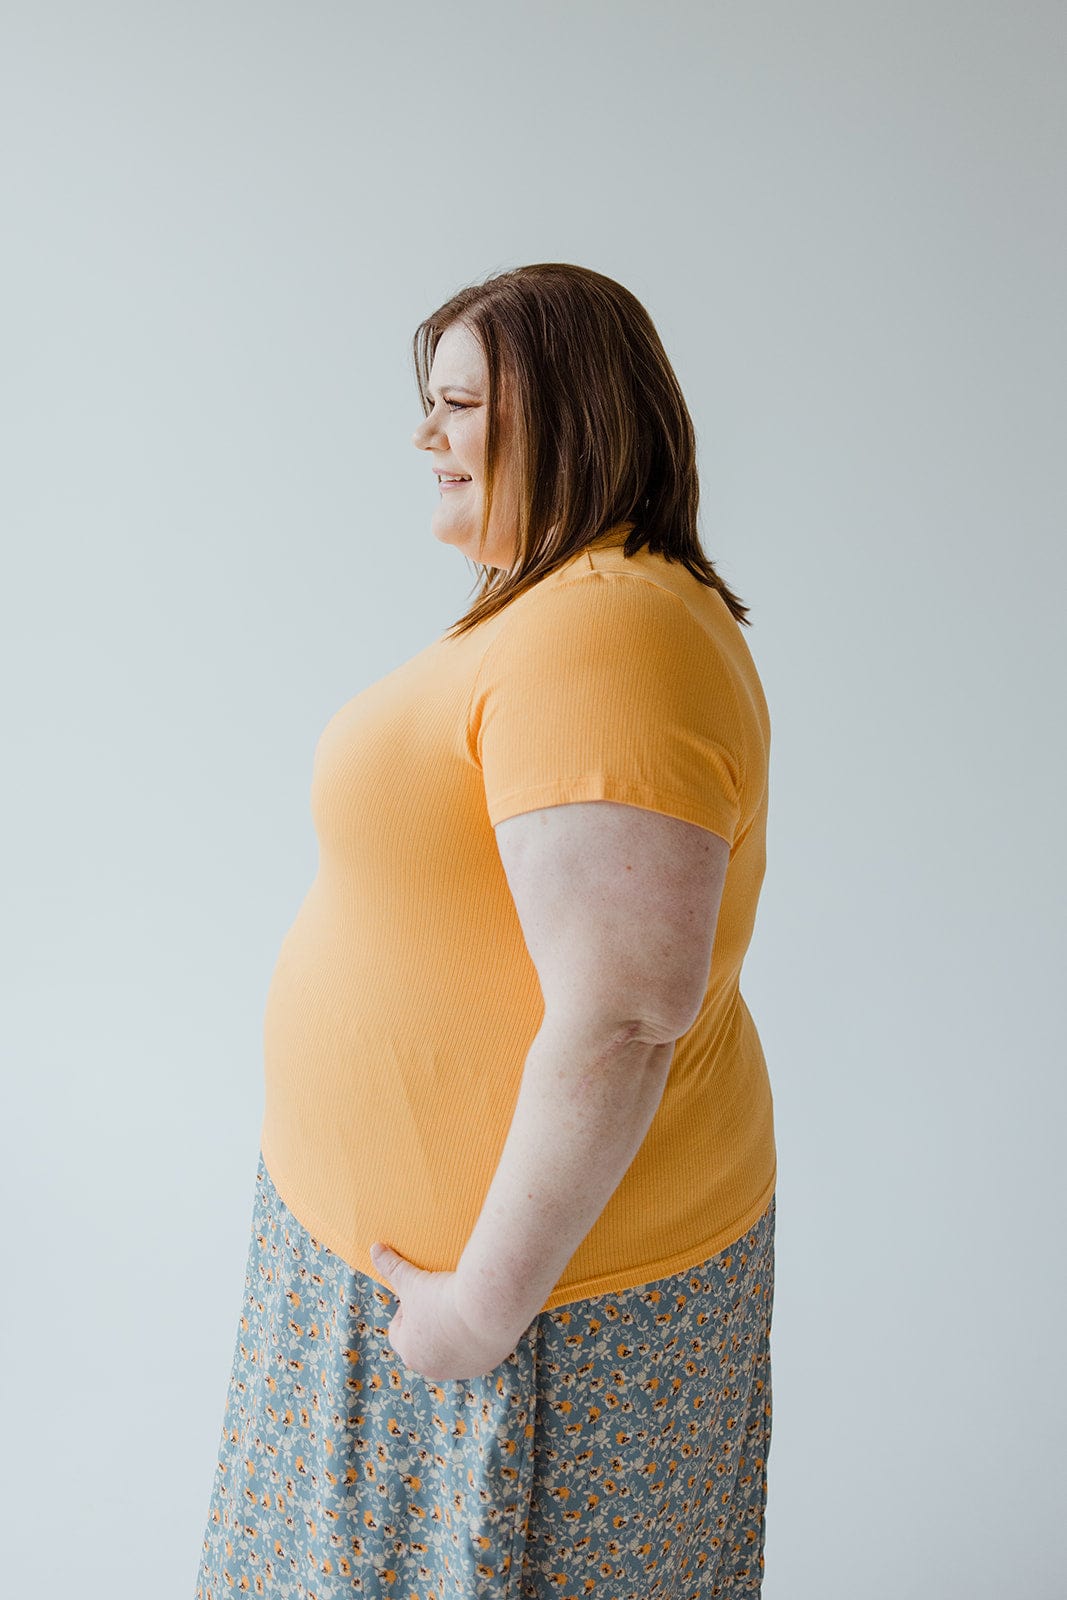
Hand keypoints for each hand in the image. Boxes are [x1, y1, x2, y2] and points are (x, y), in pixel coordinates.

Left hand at [368, 1241, 520, 1382]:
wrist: (488, 1307)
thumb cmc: (443, 1297)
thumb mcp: (412, 1280)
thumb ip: (391, 1267)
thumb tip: (374, 1248)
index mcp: (409, 1352)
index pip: (398, 1331)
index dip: (407, 1310)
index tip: (421, 1294)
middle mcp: (433, 1368)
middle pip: (424, 1344)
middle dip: (429, 1324)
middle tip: (441, 1300)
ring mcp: (462, 1369)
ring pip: (452, 1350)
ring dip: (453, 1333)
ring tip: (461, 1307)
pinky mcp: (486, 1363)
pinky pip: (477, 1351)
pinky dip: (477, 1336)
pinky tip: (480, 1316)